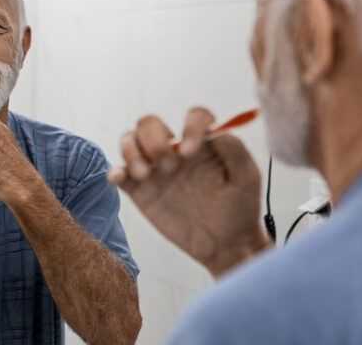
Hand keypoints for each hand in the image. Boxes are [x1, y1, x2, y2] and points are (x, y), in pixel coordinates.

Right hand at [108, 107, 270, 276]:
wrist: (225, 244)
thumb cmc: (240, 208)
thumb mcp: (247, 178)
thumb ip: (235, 150)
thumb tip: (215, 132)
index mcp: (202, 143)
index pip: (193, 116)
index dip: (190, 127)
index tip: (191, 152)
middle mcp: (175, 149)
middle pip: (150, 123)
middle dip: (154, 140)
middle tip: (168, 167)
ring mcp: (155, 169)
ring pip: (129, 140)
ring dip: (132, 151)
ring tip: (145, 174)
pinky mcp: (140, 190)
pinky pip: (119, 173)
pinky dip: (114, 171)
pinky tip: (120, 178)